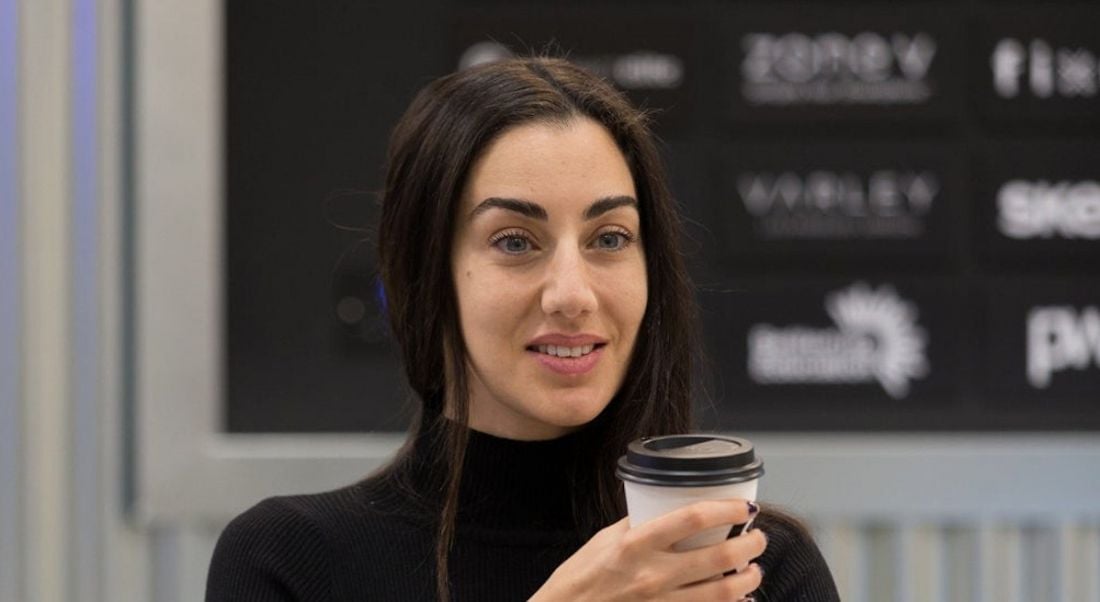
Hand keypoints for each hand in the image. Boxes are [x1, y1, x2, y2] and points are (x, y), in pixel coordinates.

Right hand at [530, 500, 766, 600]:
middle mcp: (652, 575)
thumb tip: (667, 511)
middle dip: (750, 545)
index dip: (726, 510)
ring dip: (748, 578)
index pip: (692, 518)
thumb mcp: (605, 540)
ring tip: (753, 569)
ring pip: (723, 592)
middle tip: (758, 537)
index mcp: (635, 545)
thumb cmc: (579, 579)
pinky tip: (739, 598)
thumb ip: (639, 526)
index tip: (744, 507)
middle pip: (719, 556)